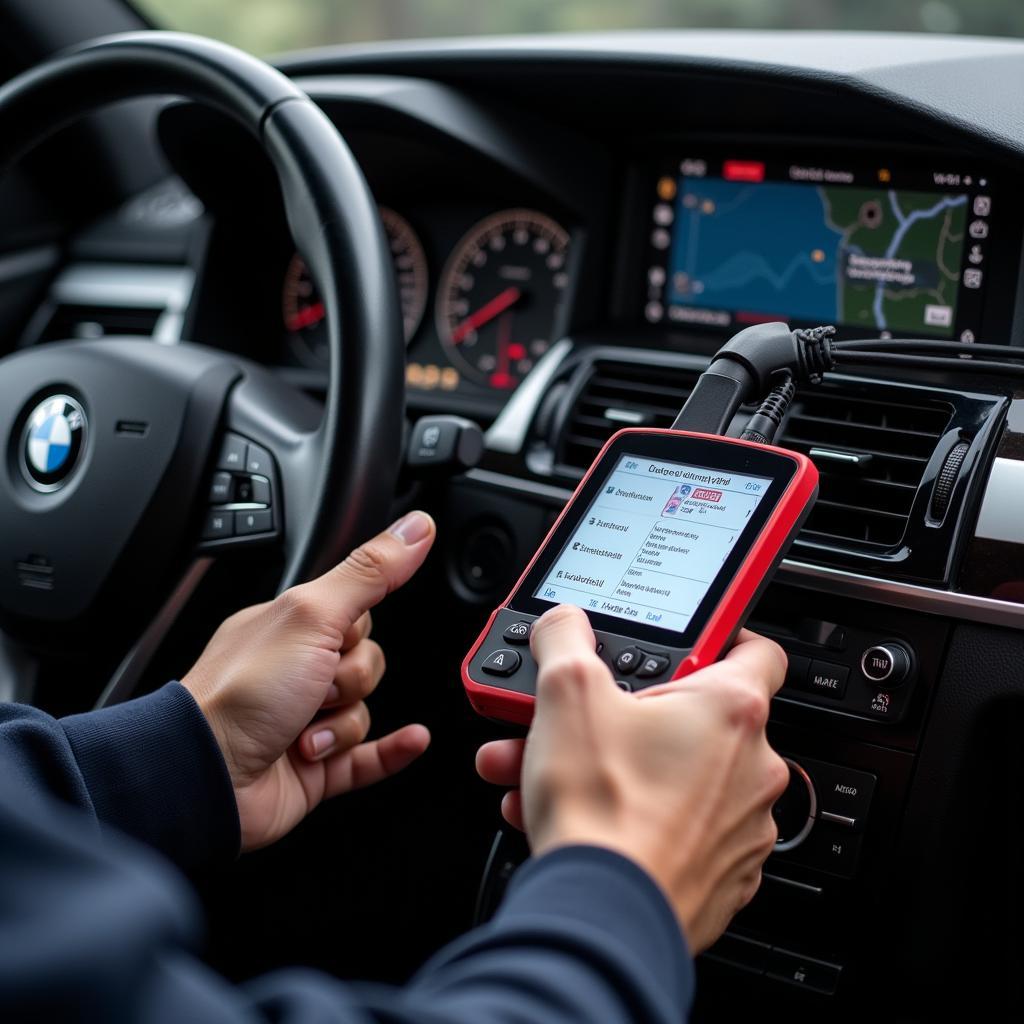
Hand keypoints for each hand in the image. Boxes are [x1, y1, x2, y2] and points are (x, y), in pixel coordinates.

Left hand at [183, 510, 435, 850]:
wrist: (205, 778)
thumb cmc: (239, 696)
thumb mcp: (313, 615)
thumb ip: (369, 573)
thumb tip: (416, 528)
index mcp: (286, 628)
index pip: (354, 614)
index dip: (356, 628)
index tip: (339, 636)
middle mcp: (292, 671)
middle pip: (365, 663)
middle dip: (351, 680)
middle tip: (317, 687)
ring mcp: (302, 720)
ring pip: (365, 711)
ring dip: (345, 724)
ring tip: (306, 732)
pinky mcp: (314, 768)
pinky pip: (369, 757)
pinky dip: (391, 750)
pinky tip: (412, 739)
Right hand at [476, 605, 787, 951]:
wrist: (602, 916)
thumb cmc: (603, 811)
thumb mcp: (566, 693)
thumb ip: (566, 639)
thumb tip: (563, 622)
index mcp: (731, 711)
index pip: (756, 649)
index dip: (721, 636)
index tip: (687, 641)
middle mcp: (752, 769)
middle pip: (686, 719)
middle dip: (620, 715)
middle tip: (576, 720)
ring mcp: (741, 829)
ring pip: (672, 777)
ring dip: (611, 766)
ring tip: (546, 772)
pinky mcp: (719, 877)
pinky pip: (674, 829)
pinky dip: (630, 817)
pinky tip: (577, 816)